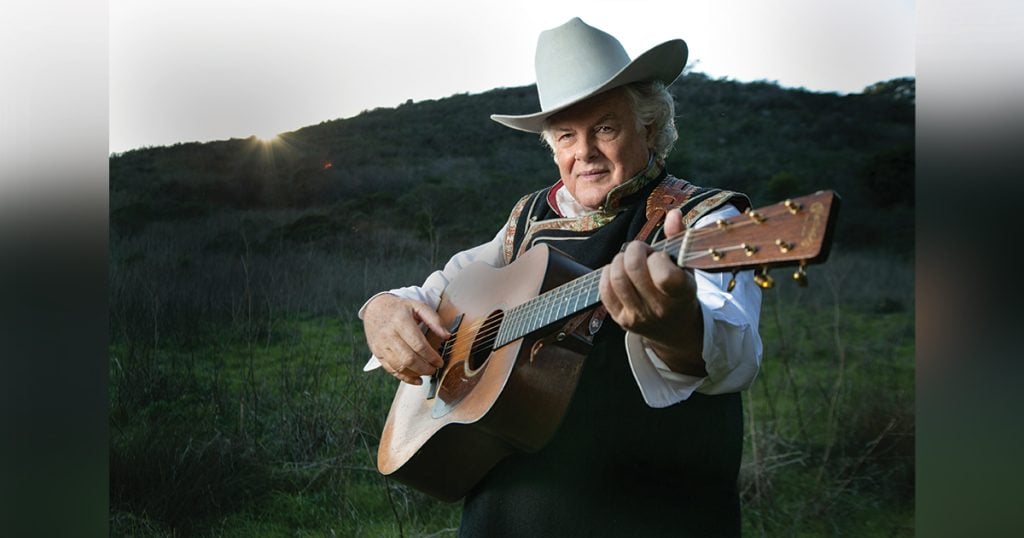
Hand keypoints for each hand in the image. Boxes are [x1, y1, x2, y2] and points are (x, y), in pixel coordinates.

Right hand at [362, 294, 449, 384]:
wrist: (375, 307)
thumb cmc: (399, 308)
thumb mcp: (418, 306)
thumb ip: (434, 320)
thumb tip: (447, 336)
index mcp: (401, 321)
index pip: (419, 345)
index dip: (431, 356)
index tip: (439, 362)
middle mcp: (389, 334)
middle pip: (409, 358)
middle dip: (425, 368)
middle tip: (434, 369)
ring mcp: (381, 345)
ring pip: (399, 366)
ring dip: (416, 373)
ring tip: (426, 372)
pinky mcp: (377, 353)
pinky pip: (390, 370)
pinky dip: (404, 378)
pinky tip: (416, 379)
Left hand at [598, 209, 705, 374]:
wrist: (676, 329)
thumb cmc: (681, 291)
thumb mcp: (687, 266)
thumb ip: (679, 238)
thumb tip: (673, 214)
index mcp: (681, 294)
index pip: (664, 274)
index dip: (657, 258)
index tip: (660, 256)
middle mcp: (659, 308)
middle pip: (633, 268)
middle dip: (634, 250)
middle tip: (641, 252)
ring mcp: (638, 316)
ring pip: (617, 277)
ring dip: (620, 260)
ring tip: (630, 261)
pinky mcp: (620, 319)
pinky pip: (604, 290)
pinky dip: (608, 274)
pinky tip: (619, 272)